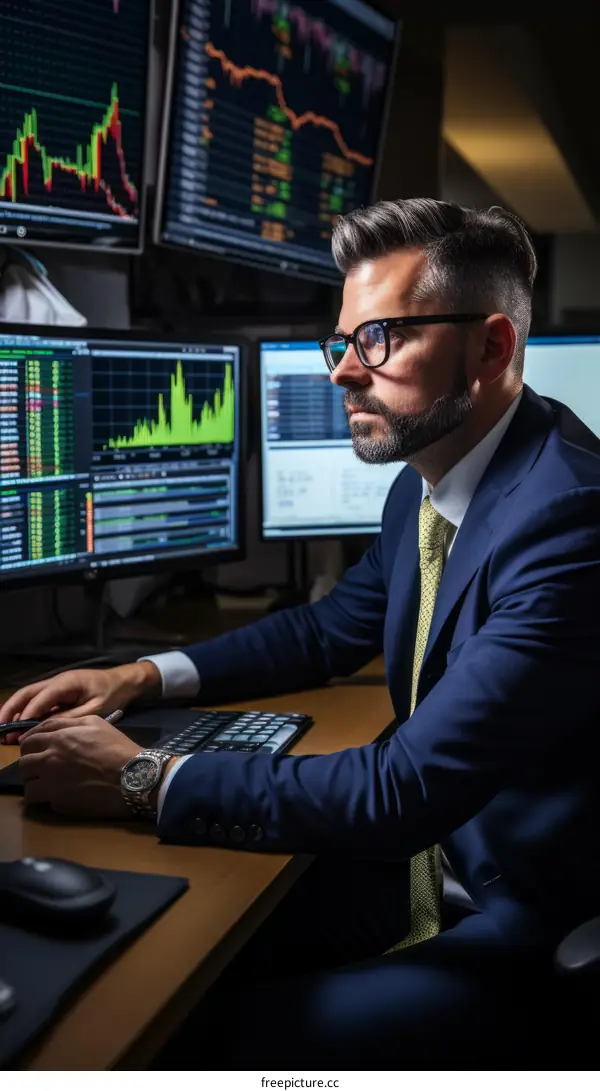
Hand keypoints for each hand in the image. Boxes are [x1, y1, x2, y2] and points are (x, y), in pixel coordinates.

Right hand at [0, 661, 160, 744]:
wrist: (125, 682)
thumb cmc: (112, 694)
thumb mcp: (94, 709)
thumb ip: (70, 718)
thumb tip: (45, 729)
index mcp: (66, 682)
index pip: (40, 697)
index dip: (27, 714)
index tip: (15, 731)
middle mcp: (57, 681)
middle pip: (27, 694)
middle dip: (11, 710)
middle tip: (0, 727)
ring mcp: (57, 686)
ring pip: (29, 697)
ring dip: (16, 712)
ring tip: (4, 730)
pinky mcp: (59, 693)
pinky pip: (38, 702)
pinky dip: (27, 713)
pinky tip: (20, 727)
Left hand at [18, 715, 142, 818]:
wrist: (134, 777)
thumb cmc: (117, 748)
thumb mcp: (95, 723)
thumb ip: (67, 722)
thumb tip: (47, 730)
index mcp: (58, 738)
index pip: (29, 740)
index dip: (30, 744)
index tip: (35, 749)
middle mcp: (49, 760)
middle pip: (23, 763)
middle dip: (29, 765)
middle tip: (40, 768)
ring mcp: (52, 784)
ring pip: (27, 786)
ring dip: (35, 784)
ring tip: (47, 784)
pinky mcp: (59, 804)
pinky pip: (43, 801)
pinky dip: (49, 799)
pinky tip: (63, 795)